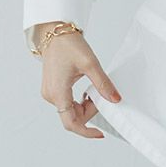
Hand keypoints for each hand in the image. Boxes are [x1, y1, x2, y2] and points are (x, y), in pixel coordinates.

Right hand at [36, 21, 121, 137]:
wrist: (55, 32)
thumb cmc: (69, 45)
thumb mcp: (90, 64)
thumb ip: (103, 84)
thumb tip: (115, 99)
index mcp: (58, 93)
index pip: (71, 123)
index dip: (86, 131)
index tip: (100, 133)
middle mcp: (50, 96)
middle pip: (72, 116)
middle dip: (89, 111)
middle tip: (102, 97)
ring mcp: (50, 92)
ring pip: (70, 110)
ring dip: (85, 106)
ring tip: (95, 91)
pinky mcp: (53, 88)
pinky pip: (66, 103)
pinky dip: (79, 101)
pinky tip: (87, 91)